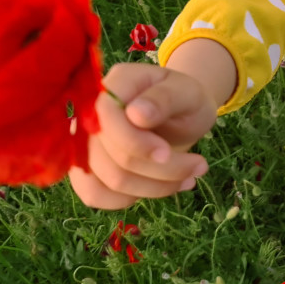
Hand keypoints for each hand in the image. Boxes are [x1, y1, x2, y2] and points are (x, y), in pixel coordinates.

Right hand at [68, 62, 218, 209]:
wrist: (182, 113)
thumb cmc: (185, 99)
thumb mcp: (188, 92)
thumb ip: (164, 98)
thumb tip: (135, 114)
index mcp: (116, 83)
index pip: (106, 116)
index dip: (134, 142)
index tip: (167, 153)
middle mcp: (91, 111)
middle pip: (109, 155)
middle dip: (159, 170)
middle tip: (199, 166)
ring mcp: (85, 140)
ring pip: (107, 180)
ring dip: (153, 188)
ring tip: (189, 179)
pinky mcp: (87, 166)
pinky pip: (94, 194)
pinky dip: (129, 200)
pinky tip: (160, 189)